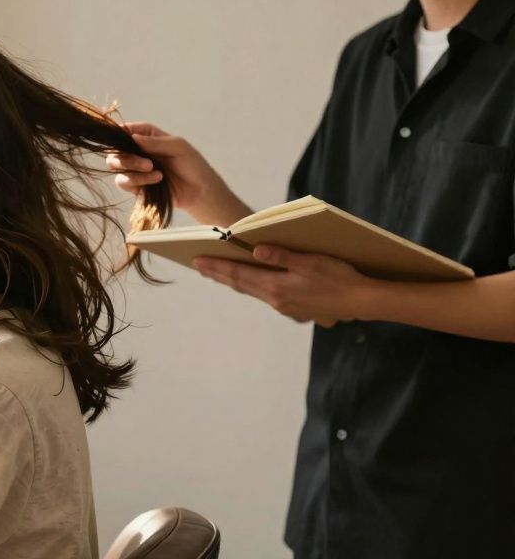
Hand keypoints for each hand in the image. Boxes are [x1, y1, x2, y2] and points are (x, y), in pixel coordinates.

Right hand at [107, 122, 247, 226]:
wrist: (200, 191)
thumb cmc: (193, 164)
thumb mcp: (178, 147)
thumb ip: (155, 142)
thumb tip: (133, 137)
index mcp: (149, 138)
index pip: (128, 130)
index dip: (120, 132)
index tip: (119, 137)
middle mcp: (139, 152)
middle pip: (116, 150)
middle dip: (126, 156)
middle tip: (147, 163)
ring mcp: (136, 170)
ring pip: (116, 166)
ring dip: (132, 169)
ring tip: (154, 171)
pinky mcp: (136, 186)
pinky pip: (123, 182)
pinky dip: (137, 181)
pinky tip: (156, 180)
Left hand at [192, 245, 378, 326]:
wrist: (362, 302)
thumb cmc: (340, 277)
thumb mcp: (312, 262)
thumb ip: (282, 256)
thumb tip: (254, 251)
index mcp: (277, 287)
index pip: (238, 274)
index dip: (216, 267)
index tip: (197, 261)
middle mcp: (276, 299)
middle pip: (240, 284)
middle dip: (218, 274)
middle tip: (198, 265)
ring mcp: (284, 306)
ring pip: (250, 290)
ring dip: (232, 281)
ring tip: (216, 272)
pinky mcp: (293, 307)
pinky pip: (263, 294)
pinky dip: (250, 286)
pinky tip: (248, 282)